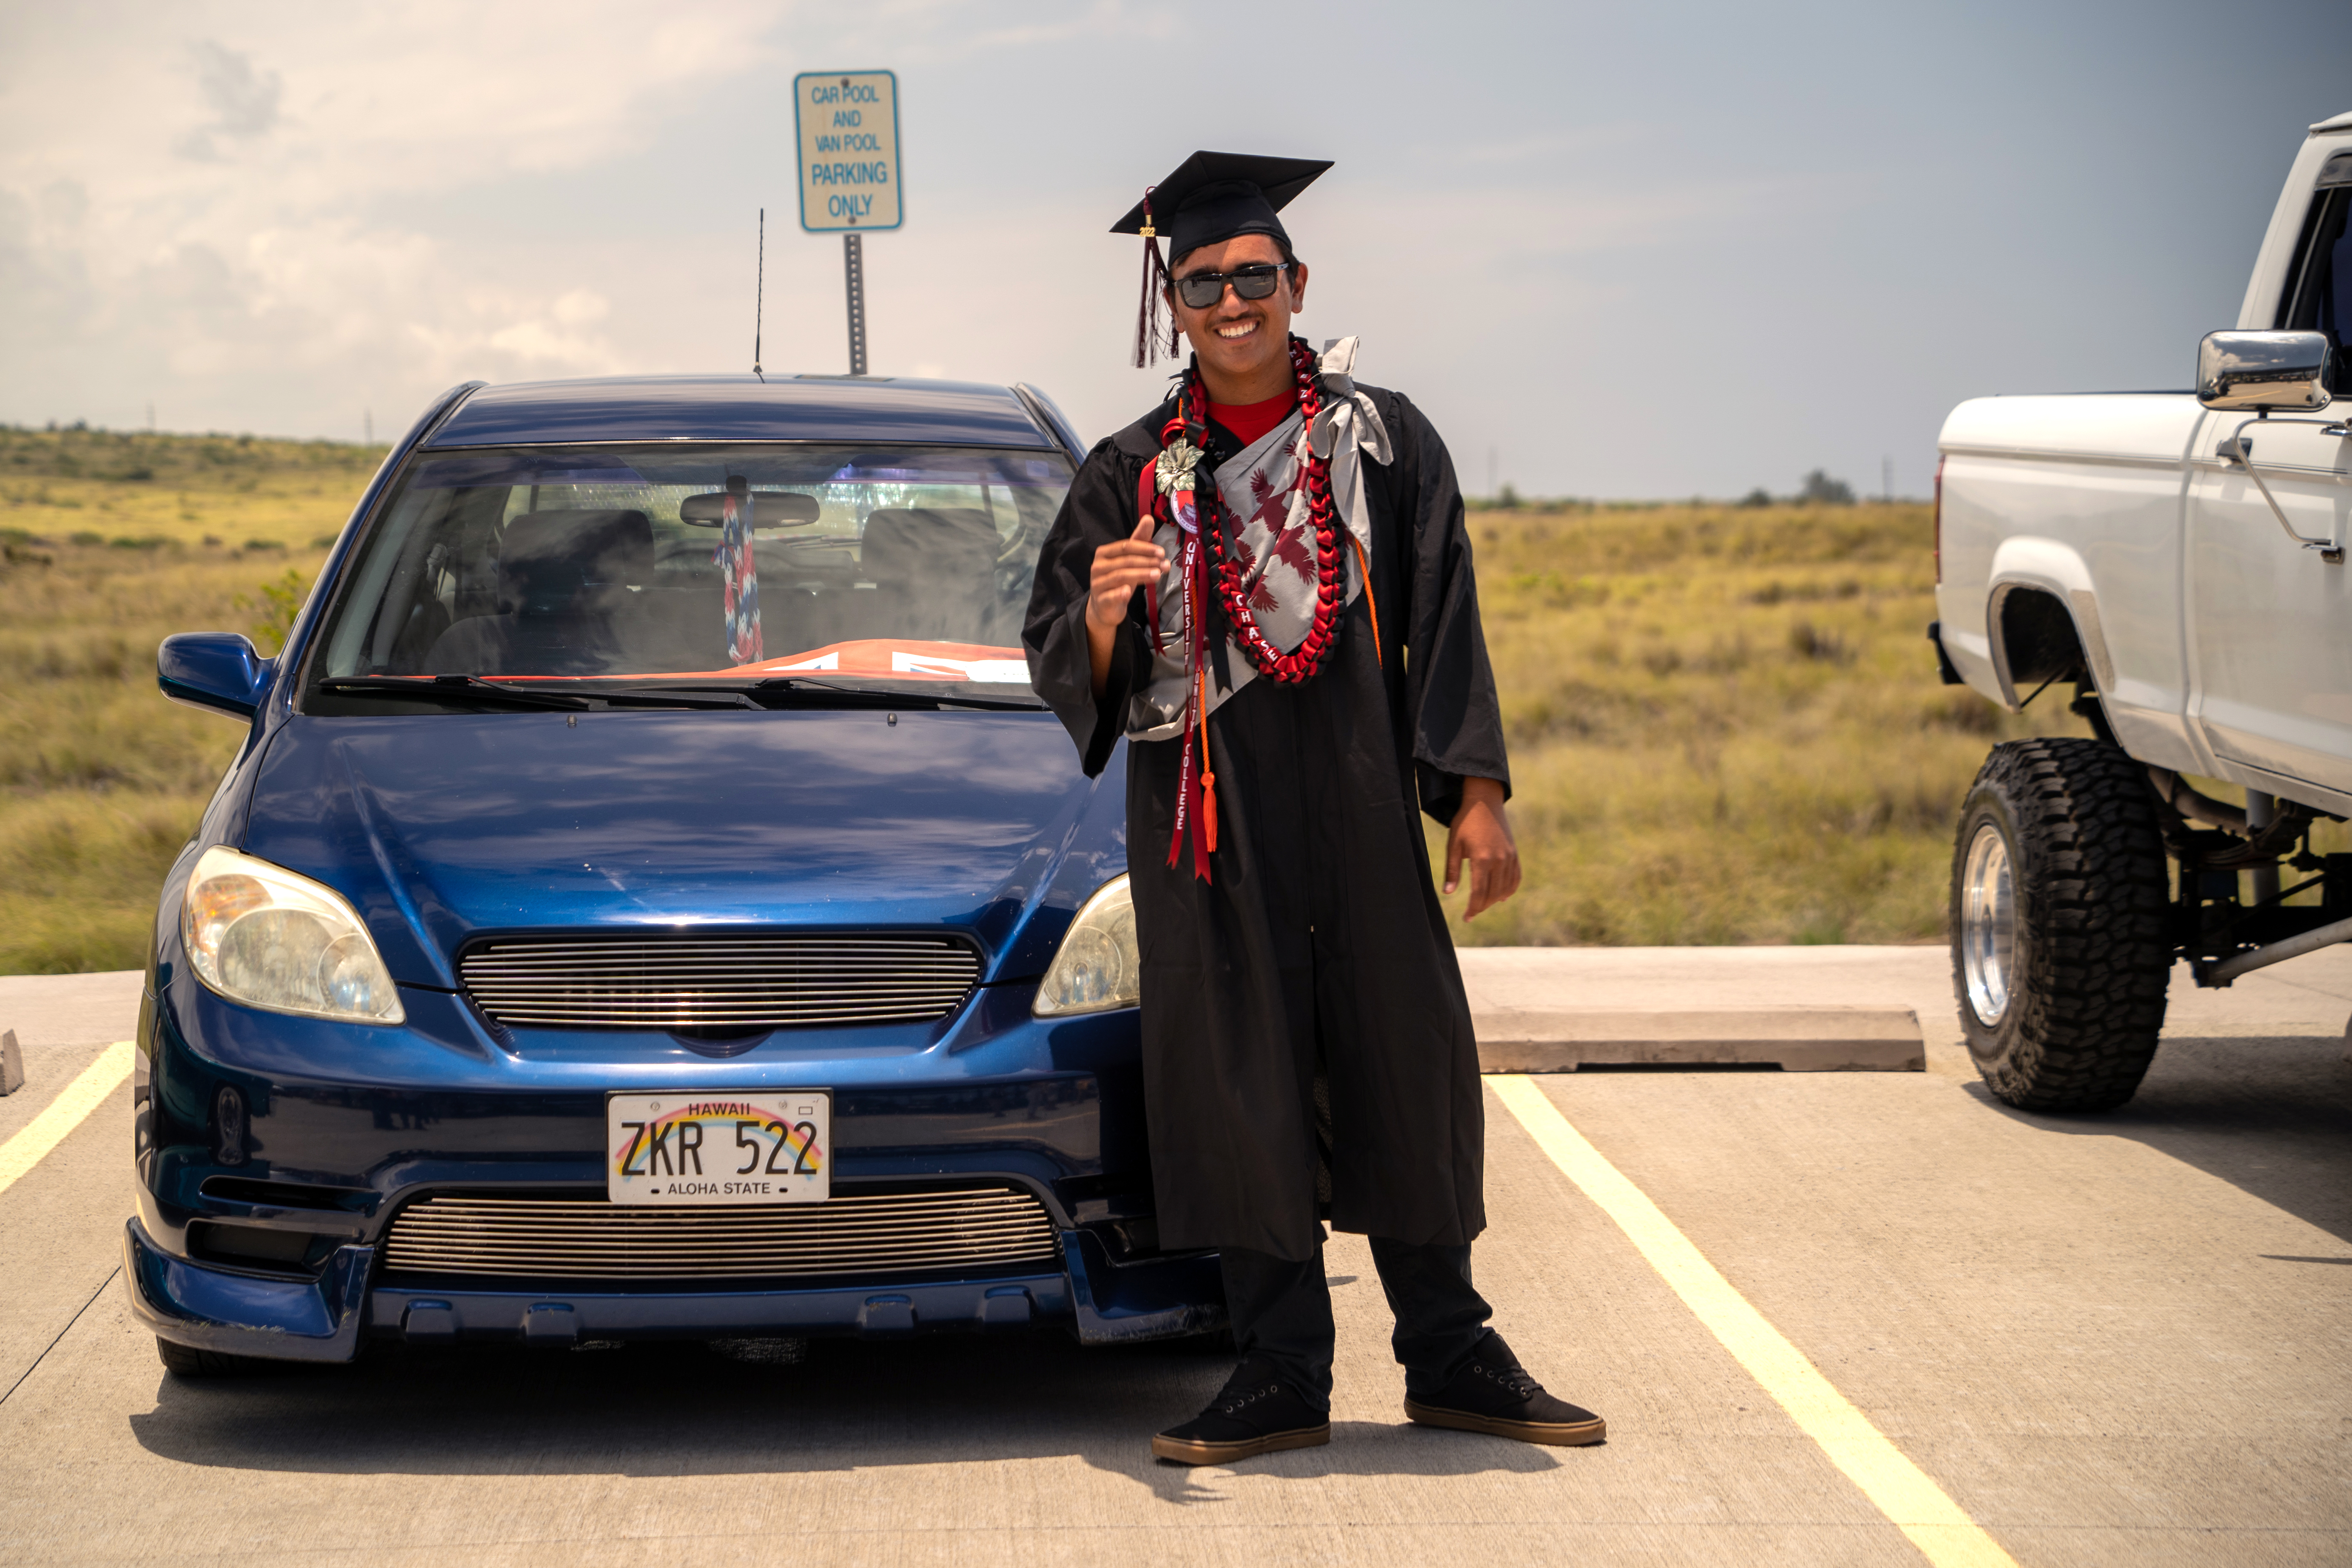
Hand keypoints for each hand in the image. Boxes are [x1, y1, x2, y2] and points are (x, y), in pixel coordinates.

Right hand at [1088, 515, 1165, 630]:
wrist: (1105, 607)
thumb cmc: (1119, 580)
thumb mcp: (1129, 560)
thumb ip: (1139, 540)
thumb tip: (1149, 518)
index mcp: (1104, 553)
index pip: (1125, 546)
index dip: (1145, 548)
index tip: (1162, 553)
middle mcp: (1098, 566)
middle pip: (1125, 561)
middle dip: (1146, 562)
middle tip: (1164, 565)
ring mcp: (1097, 584)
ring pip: (1120, 576)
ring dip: (1140, 575)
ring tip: (1158, 575)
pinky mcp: (1101, 600)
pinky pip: (1110, 596)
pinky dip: (1120, 593)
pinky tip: (1129, 592)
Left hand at [1444, 776, 1520, 920]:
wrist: (1484, 801)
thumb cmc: (1465, 822)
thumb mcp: (1454, 845)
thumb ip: (1452, 870)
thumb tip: (1448, 893)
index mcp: (1482, 859)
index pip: (1479, 893)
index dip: (1473, 909)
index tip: (1467, 918)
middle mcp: (1499, 860)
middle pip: (1493, 894)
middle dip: (1482, 907)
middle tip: (1472, 913)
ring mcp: (1509, 857)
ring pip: (1505, 888)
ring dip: (1494, 900)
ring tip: (1483, 905)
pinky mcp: (1514, 853)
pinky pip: (1516, 877)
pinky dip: (1510, 889)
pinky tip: (1502, 896)